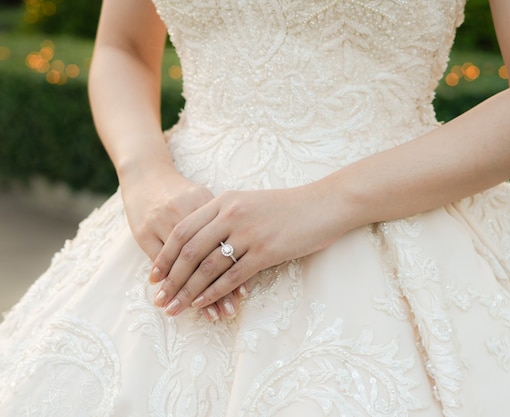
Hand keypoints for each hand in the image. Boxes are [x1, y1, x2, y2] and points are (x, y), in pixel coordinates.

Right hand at [118, 160, 246, 317]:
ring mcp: (161, 221)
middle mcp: (184, 211)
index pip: (222, 242)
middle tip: (226, 313)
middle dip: (215, 288)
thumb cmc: (184, 193)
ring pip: (182, 262)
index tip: (243, 295)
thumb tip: (247, 253)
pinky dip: (170, 279)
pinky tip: (176, 295)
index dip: (233, 269)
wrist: (146, 174)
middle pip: (204, 255)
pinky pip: (160, 260)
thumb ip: (223, 224)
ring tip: (204, 315)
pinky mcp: (143, 231)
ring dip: (192, 291)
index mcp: (205, 202)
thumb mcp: (205, 202)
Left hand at [150, 184, 348, 319]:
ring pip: (207, 266)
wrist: (323, 205)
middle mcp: (231, 214)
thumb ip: (225, 217)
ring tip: (175, 307)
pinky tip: (203, 304)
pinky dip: (214, 292)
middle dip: (171, 278)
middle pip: (189, 250)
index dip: (164, 255)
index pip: (183, 230)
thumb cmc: (288, 207)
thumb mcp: (250, 203)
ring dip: (188, 291)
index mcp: (224, 201)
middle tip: (159, 298)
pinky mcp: (266, 251)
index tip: (154, 276)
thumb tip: (203, 242)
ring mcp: (248, 233)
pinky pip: (232, 276)